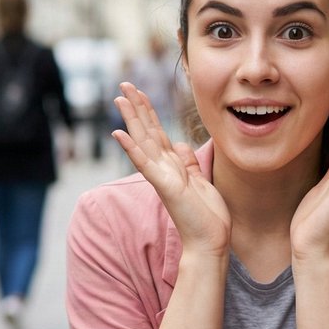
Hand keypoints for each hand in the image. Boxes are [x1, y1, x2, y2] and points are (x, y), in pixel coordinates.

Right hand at [114, 82, 230, 259]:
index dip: (148, 111)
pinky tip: (118, 133)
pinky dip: (131, 148)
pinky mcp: (164, 185)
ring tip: (119, 98)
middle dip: (136, 106)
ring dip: (130, 119)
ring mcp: (161, 175)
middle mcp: (162, 167)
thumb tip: (181, 145)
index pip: (157, 131)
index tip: (139, 92)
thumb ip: (189, 163)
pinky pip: (144, 163)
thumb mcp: (201, 181)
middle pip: (146, 130)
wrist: (210, 243)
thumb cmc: (207, 217)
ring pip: (142, 140)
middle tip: (124, 84)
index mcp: (171, 165)